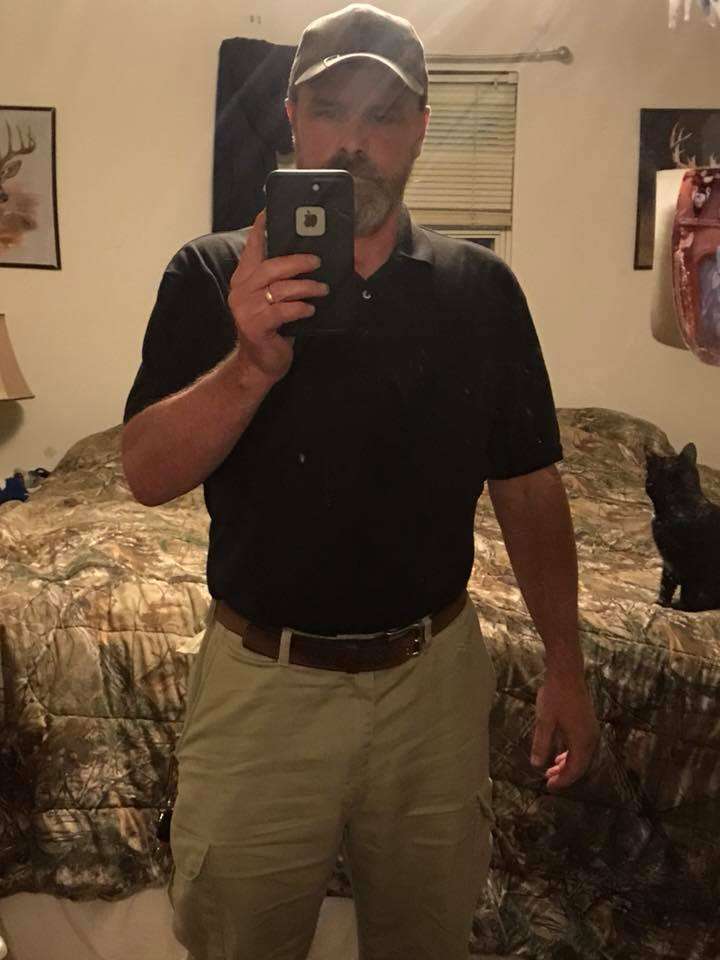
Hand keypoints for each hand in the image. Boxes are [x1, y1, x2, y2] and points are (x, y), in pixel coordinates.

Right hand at [227, 209, 329, 381]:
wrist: (259, 365)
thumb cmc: (271, 329)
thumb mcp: (273, 300)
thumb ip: (280, 279)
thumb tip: (308, 258)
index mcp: (243, 280)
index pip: (251, 248)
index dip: (261, 229)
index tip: (270, 211)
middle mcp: (240, 291)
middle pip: (271, 266)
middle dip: (298, 261)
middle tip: (318, 261)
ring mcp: (246, 310)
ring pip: (280, 288)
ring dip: (306, 287)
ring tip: (322, 288)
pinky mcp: (256, 326)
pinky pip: (283, 310)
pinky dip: (300, 308)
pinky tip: (311, 309)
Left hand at [530, 663, 599, 790]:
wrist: (567, 673)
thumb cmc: (555, 696)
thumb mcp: (544, 722)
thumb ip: (541, 744)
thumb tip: (536, 765)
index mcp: (582, 741)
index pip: (575, 770)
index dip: (562, 781)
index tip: (549, 786)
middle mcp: (591, 738)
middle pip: (580, 765)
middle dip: (564, 774)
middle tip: (548, 780)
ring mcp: (591, 730)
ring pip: (581, 756)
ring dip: (567, 764)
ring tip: (551, 769)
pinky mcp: (588, 723)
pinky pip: (582, 746)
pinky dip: (571, 753)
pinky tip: (559, 754)